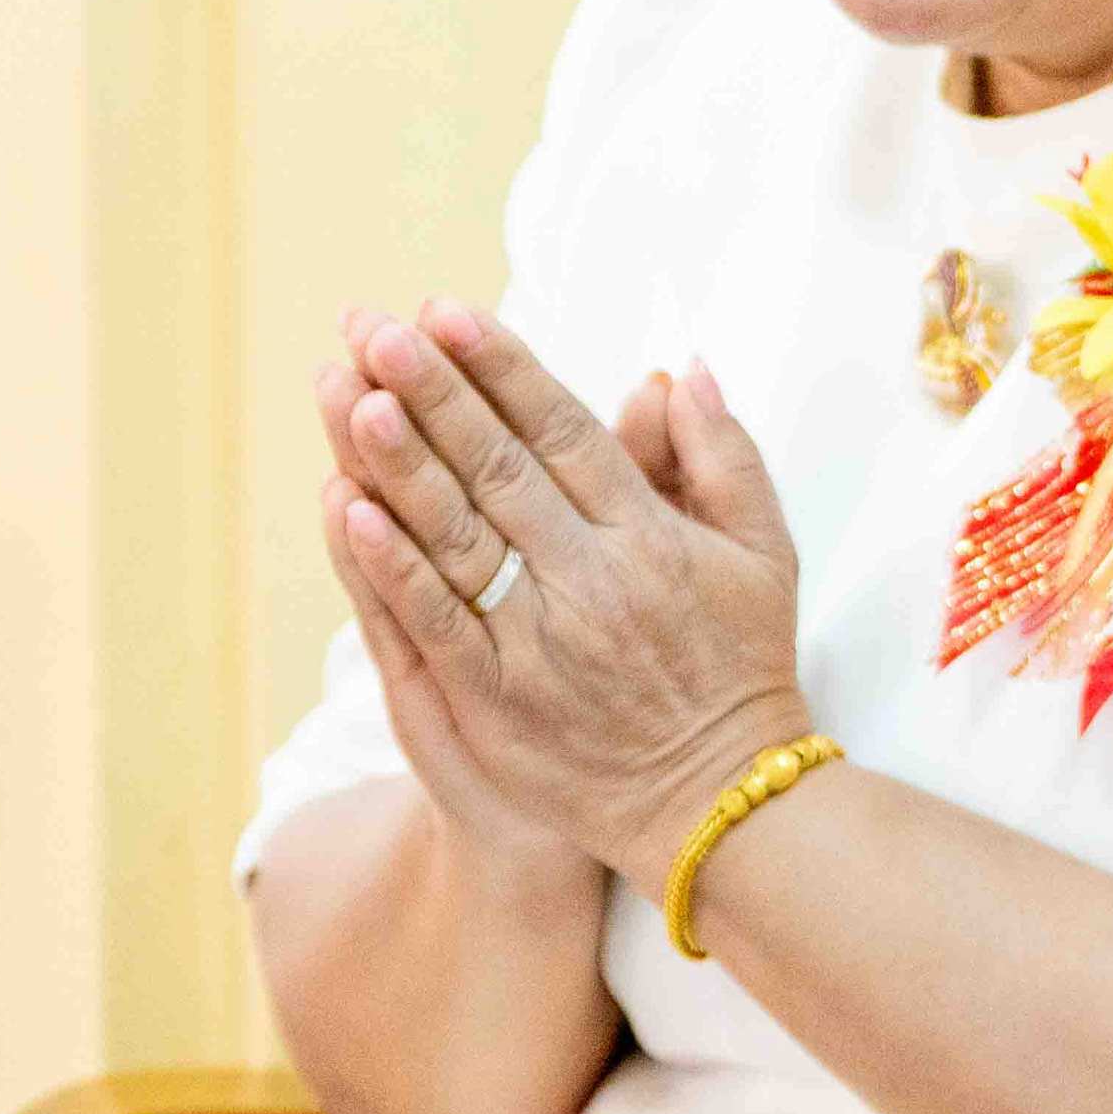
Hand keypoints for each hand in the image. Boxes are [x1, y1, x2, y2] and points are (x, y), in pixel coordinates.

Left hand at [318, 303, 812, 885]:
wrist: (723, 802)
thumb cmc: (740, 667)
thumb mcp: (763, 554)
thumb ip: (723, 455)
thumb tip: (682, 369)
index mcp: (652, 536)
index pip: (565, 431)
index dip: (503, 368)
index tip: (447, 310)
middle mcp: (595, 581)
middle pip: (500, 469)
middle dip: (434, 391)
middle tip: (374, 326)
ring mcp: (541, 644)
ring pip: (459, 537)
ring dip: (400, 463)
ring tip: (351, 394)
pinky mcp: (499, 703)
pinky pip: (436, 624)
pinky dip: (391, 567)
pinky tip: (349, 511)